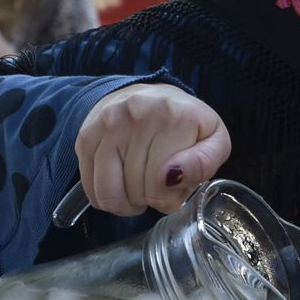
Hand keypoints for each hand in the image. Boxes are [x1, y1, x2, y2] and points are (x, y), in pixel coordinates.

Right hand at [75, 83, 231, 215]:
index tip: (175, 186)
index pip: (163, 188)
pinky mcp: (86, 136)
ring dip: (126, 204)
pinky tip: (121, 184)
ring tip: (139, 189)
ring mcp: (108, 125)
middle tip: (158, 185)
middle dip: (150, 200)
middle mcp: (138, 115)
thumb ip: (205, 161)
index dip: (170, 199)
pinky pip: (91, 189)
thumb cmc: (184, 124)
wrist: (147, 96)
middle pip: (137, 193)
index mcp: (176, 117)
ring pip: (110, 195)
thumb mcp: (214, 139)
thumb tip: (173, 176)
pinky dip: (106, 198)